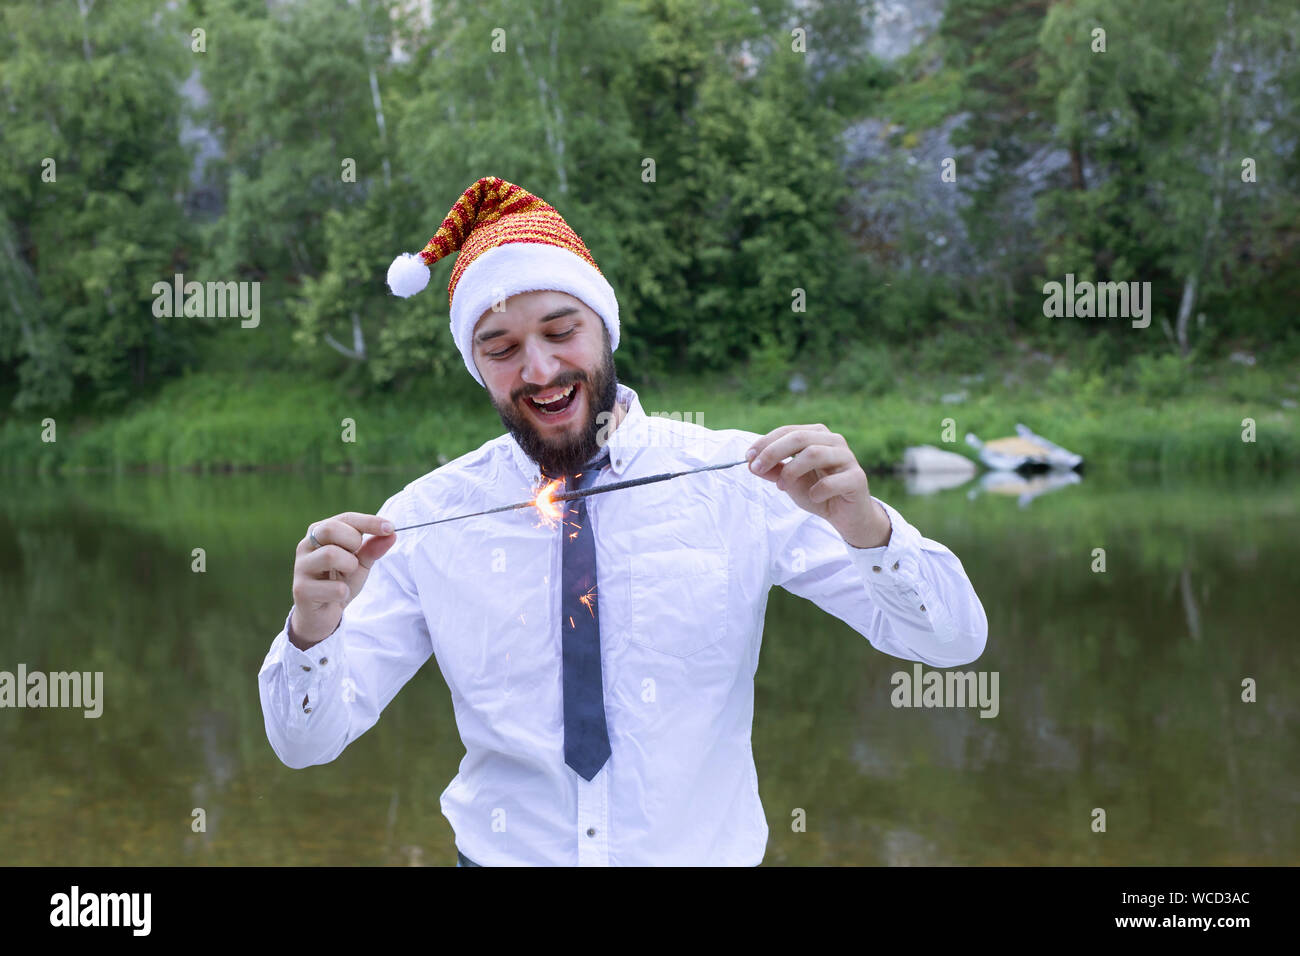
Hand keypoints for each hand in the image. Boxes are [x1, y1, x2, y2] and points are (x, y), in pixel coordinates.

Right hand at [290, 512, 396, 645]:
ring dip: (349, 566)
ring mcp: (301, 567)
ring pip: (330, 555)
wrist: (322, 615)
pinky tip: (338, 595)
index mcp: (319, 532)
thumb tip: (392, 534)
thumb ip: (373, 548)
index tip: (390, 528)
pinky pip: (333, 587)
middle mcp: (305, 545)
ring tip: (346, 575)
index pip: (345, 518)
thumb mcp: (360, 563)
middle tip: (356, 558)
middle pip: (329, 529)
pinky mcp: (301, 590)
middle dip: (352, 541)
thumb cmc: (340, 582)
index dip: (369, 522)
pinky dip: (343, 592)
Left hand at [746, 424, 890, 548]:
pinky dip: (817, 490)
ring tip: (782, 486)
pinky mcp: (857, 478)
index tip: (748, 457)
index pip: (788, 431)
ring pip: (815, 453)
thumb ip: (773, 471)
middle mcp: (834, 441)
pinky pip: (832, 481)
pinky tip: (813, 497)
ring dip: (792, 471)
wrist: (845, 516)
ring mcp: (847, 458)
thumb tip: (750, 464)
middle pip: (799, 438)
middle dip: (773, 452)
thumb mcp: (789, 482)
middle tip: (756, 468)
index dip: (766, 442)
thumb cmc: (817, 493)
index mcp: (818, 435)